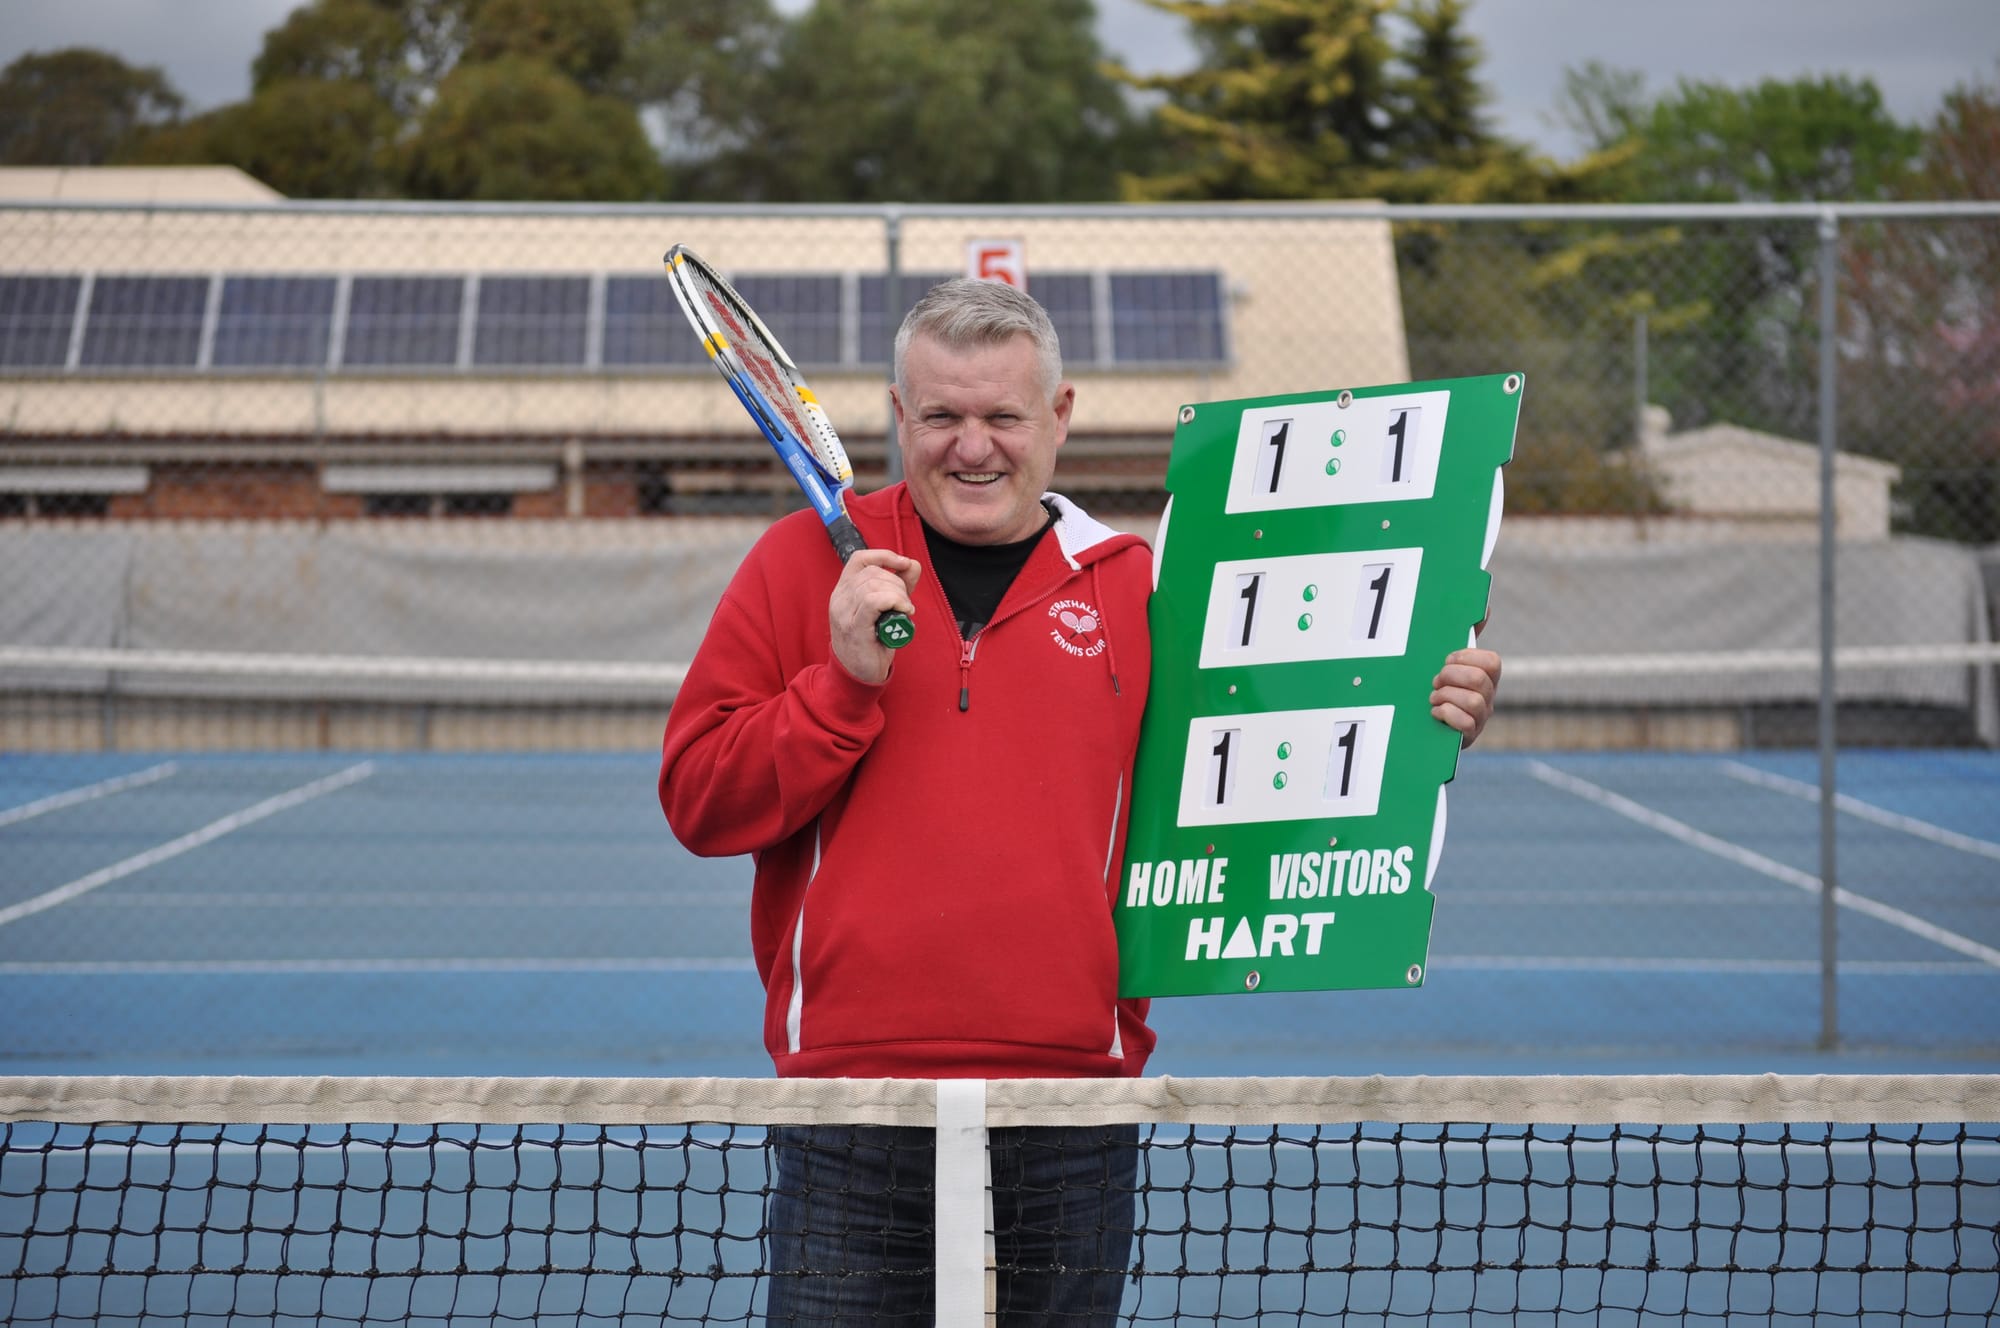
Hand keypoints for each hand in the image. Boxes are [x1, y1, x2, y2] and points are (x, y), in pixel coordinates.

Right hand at [829, 548, 919, 685]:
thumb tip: (912, 564)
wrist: (858, 675)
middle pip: (872, 572)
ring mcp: (844, 613)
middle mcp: (839, 598)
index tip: (903, 564)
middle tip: (905, 603)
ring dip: (898, 595)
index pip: (859, 559)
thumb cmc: (872, 642)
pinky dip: (894, 601)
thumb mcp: (884, 610)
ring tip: (904, 610)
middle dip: (898, 582)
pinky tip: (904, 612)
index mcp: (844, 591)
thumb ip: (898, 586)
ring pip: (873, 585)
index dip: (883, 555)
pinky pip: (873, 601)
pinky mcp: (854, 627)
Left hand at [1431, 647, 1500, 747]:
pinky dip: (1446, 715)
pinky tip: (1435, 713)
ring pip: (1473, 701)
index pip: (1492, 661)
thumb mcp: (1452, 663)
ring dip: (1445, 697)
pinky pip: (1466, 724)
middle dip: (1451, 676)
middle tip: (1435, 681)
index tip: (1446, 660)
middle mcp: (1488, 698)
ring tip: (1433, 698)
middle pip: (1479, 680)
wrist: (1425, 726)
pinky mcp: (1469, 737)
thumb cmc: (1441, 688)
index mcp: (1486, 678)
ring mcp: (1480, 719)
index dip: (1467, 657)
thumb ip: (1467, 638)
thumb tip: (1485, 608)